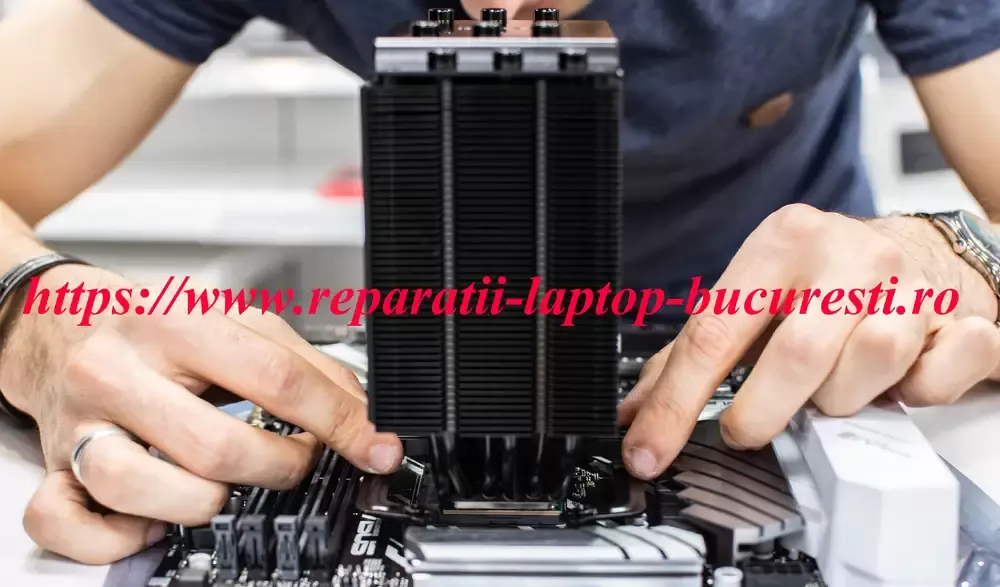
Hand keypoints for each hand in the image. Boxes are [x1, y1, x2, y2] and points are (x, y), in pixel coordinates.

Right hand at [0, 264, 402, 563]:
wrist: (55, 319)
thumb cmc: (149, 320)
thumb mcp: (231, 317)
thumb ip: (302, 361)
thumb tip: (360, 414)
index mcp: (174, 319)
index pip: (276, 379)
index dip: (339, 422)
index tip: (373, 447)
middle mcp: (118, 369)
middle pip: (216, 446)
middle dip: (280, 468)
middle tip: (295, 462)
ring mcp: (79, 421)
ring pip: (138, 486)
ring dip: (203, 503)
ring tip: (225, 487)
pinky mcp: (52, 464)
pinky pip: (65, 522)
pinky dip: (114, 538)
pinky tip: (150, 520)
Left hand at [618, 204, 999, 479]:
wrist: (923, 253)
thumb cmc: (826, 282)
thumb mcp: (754, 300)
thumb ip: (692, 355)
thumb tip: (635, 413)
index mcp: (782, 242)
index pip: (714, 332)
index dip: (675, 404)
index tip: (649, 451)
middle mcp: (847, 255)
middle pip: (793, 356)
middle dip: (761, 413)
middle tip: (750, 427)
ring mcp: (910, 285)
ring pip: (868, 367)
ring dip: (840, 400)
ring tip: (832, 388)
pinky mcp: (962, 318)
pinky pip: (934, 379)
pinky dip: (911, 395)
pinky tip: (895, 383)